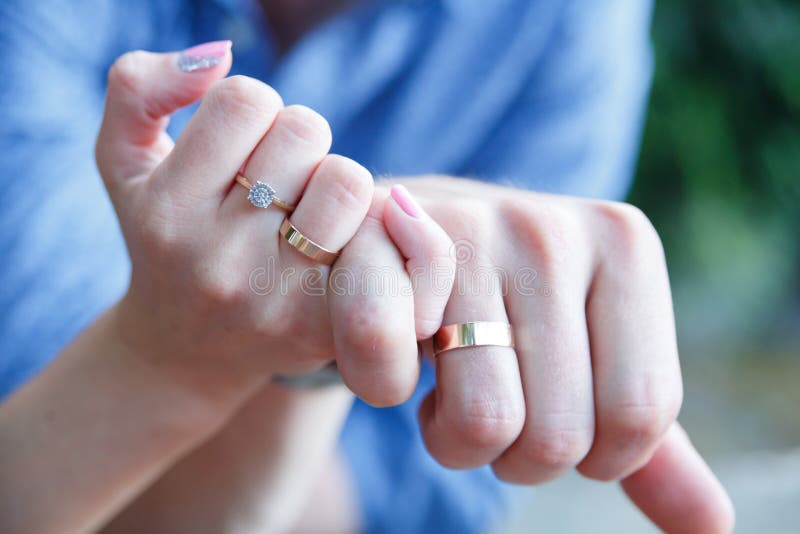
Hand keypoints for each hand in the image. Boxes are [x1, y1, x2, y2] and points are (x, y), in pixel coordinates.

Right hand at [95, 44, 452, 402]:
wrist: (185, 351)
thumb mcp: (123, 163)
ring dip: (338, 182)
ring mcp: (274, 297)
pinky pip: (379, 241)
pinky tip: (343, 243)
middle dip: (300, 143)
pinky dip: (372, 226)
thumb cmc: (162, 239)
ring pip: (349, 181)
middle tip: (283, 178)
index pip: (245, 99)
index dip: (257, 108)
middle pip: (305, 131)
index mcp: (167, 209)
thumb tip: (219, 55)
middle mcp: (217, 257)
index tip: (245, 143)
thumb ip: (140, 88)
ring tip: (313, 208)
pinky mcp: (323, 325)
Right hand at [392, 177, 733, 532]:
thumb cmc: (503, 308)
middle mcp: (550, 229)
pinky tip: (394, 354)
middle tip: (488, 402)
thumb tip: (710, 525)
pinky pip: (388, 364)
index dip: (590, 455)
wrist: (406, 237)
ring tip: (442, 385)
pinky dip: (382, 388)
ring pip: (483, 421)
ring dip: (451, 438)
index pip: (639, 417)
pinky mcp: (379, 236)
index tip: (552, 415)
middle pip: (559, 436)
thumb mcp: (585, 358)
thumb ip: (639, 432)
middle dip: (514, 454)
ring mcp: (463, 227)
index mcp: (624, 247)